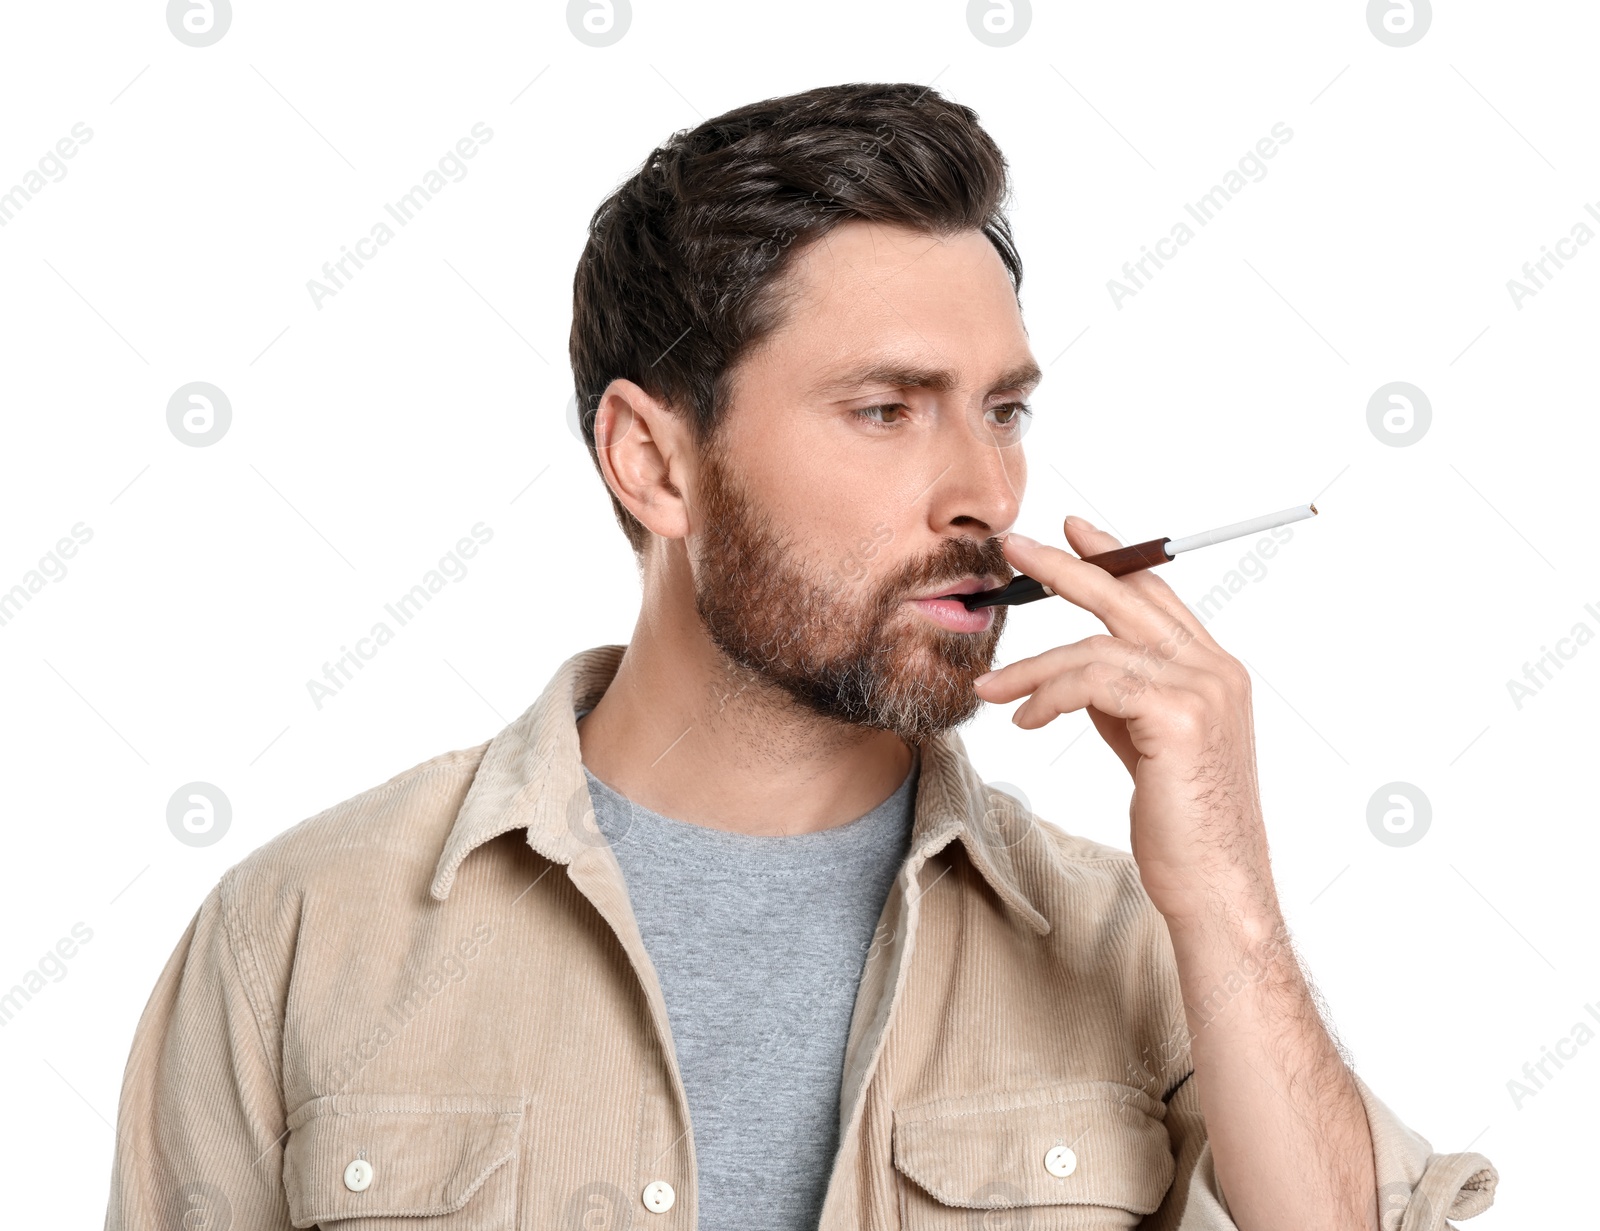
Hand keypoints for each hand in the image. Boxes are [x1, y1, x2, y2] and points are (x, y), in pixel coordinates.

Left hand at [973, 516, 1277, 928]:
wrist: (1215, 887)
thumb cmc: (1181, 825)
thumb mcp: (1148, 745)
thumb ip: (1123, 700)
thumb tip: (1077, 670)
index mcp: (1215, 671)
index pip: (1158, 596)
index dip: (1115, 558)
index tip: (1074, 532)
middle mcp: (1216, 670)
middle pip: (1130, 597)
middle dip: (1068, 566)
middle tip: (1015, 547)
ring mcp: (1203, 690)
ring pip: (1098, 647)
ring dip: (1033, 665)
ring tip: (990, 688)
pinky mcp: (1180, 718)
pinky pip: (1094, 683)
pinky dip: (1049, 695)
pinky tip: (1024, 719)